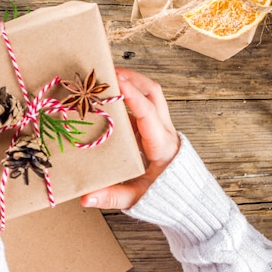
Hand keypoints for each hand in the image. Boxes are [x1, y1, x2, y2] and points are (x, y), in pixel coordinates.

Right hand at [81, 68, 179, 209]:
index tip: (117, 81)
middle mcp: (164, 129)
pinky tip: (111, 94)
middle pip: (154, 93)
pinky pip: (143, 102)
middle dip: (132, 78)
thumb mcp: (136, 199)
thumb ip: (112, 197)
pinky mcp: (154, 126)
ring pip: (151, 93)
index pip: (148, 113)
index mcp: (161, 144)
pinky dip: (129, 93)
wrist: (186, 198)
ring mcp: (161, 125)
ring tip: (107, 77)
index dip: (132, 95)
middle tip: (108, 73)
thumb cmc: (162, 196)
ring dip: (131, 82)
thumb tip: (84, 197)